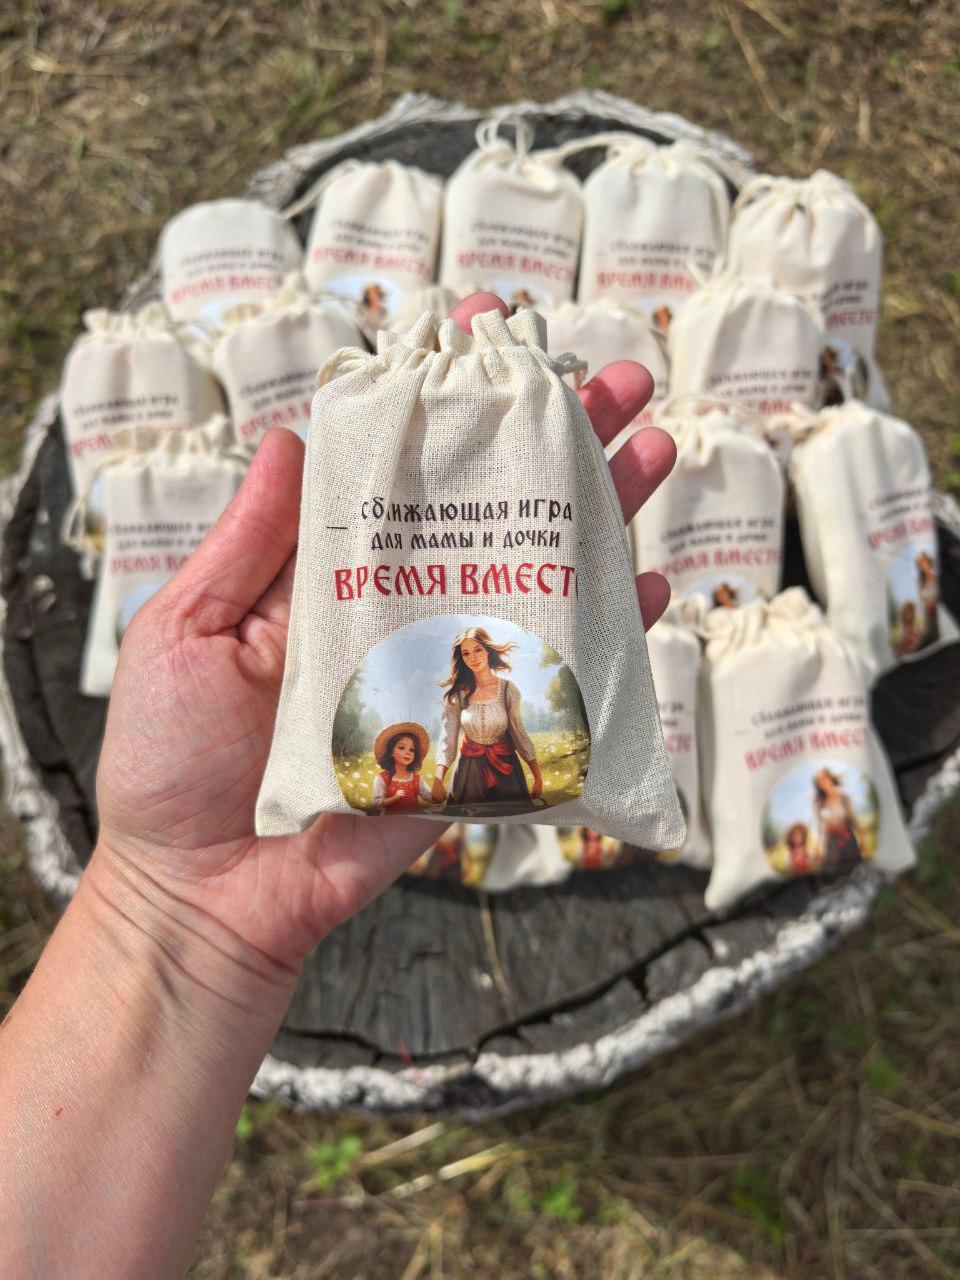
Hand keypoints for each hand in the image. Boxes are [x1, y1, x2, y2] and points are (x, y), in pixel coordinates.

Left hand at [91, 291, 675, 987]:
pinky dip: (606, 636)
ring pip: (536, 579)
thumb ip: (246, 541)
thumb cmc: (173, 762)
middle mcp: (399, 607)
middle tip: (617, 381)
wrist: (203, 892)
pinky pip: (554, 681)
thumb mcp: (188, 629)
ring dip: (600, 514)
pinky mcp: (475, 740)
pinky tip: (648, 586)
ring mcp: (444, 670)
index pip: (404, 468)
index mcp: (330, 572)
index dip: (449, 401)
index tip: (495, 333)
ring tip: (654, 451)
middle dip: (554, 441)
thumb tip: (288, 434)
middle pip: (490, 510)